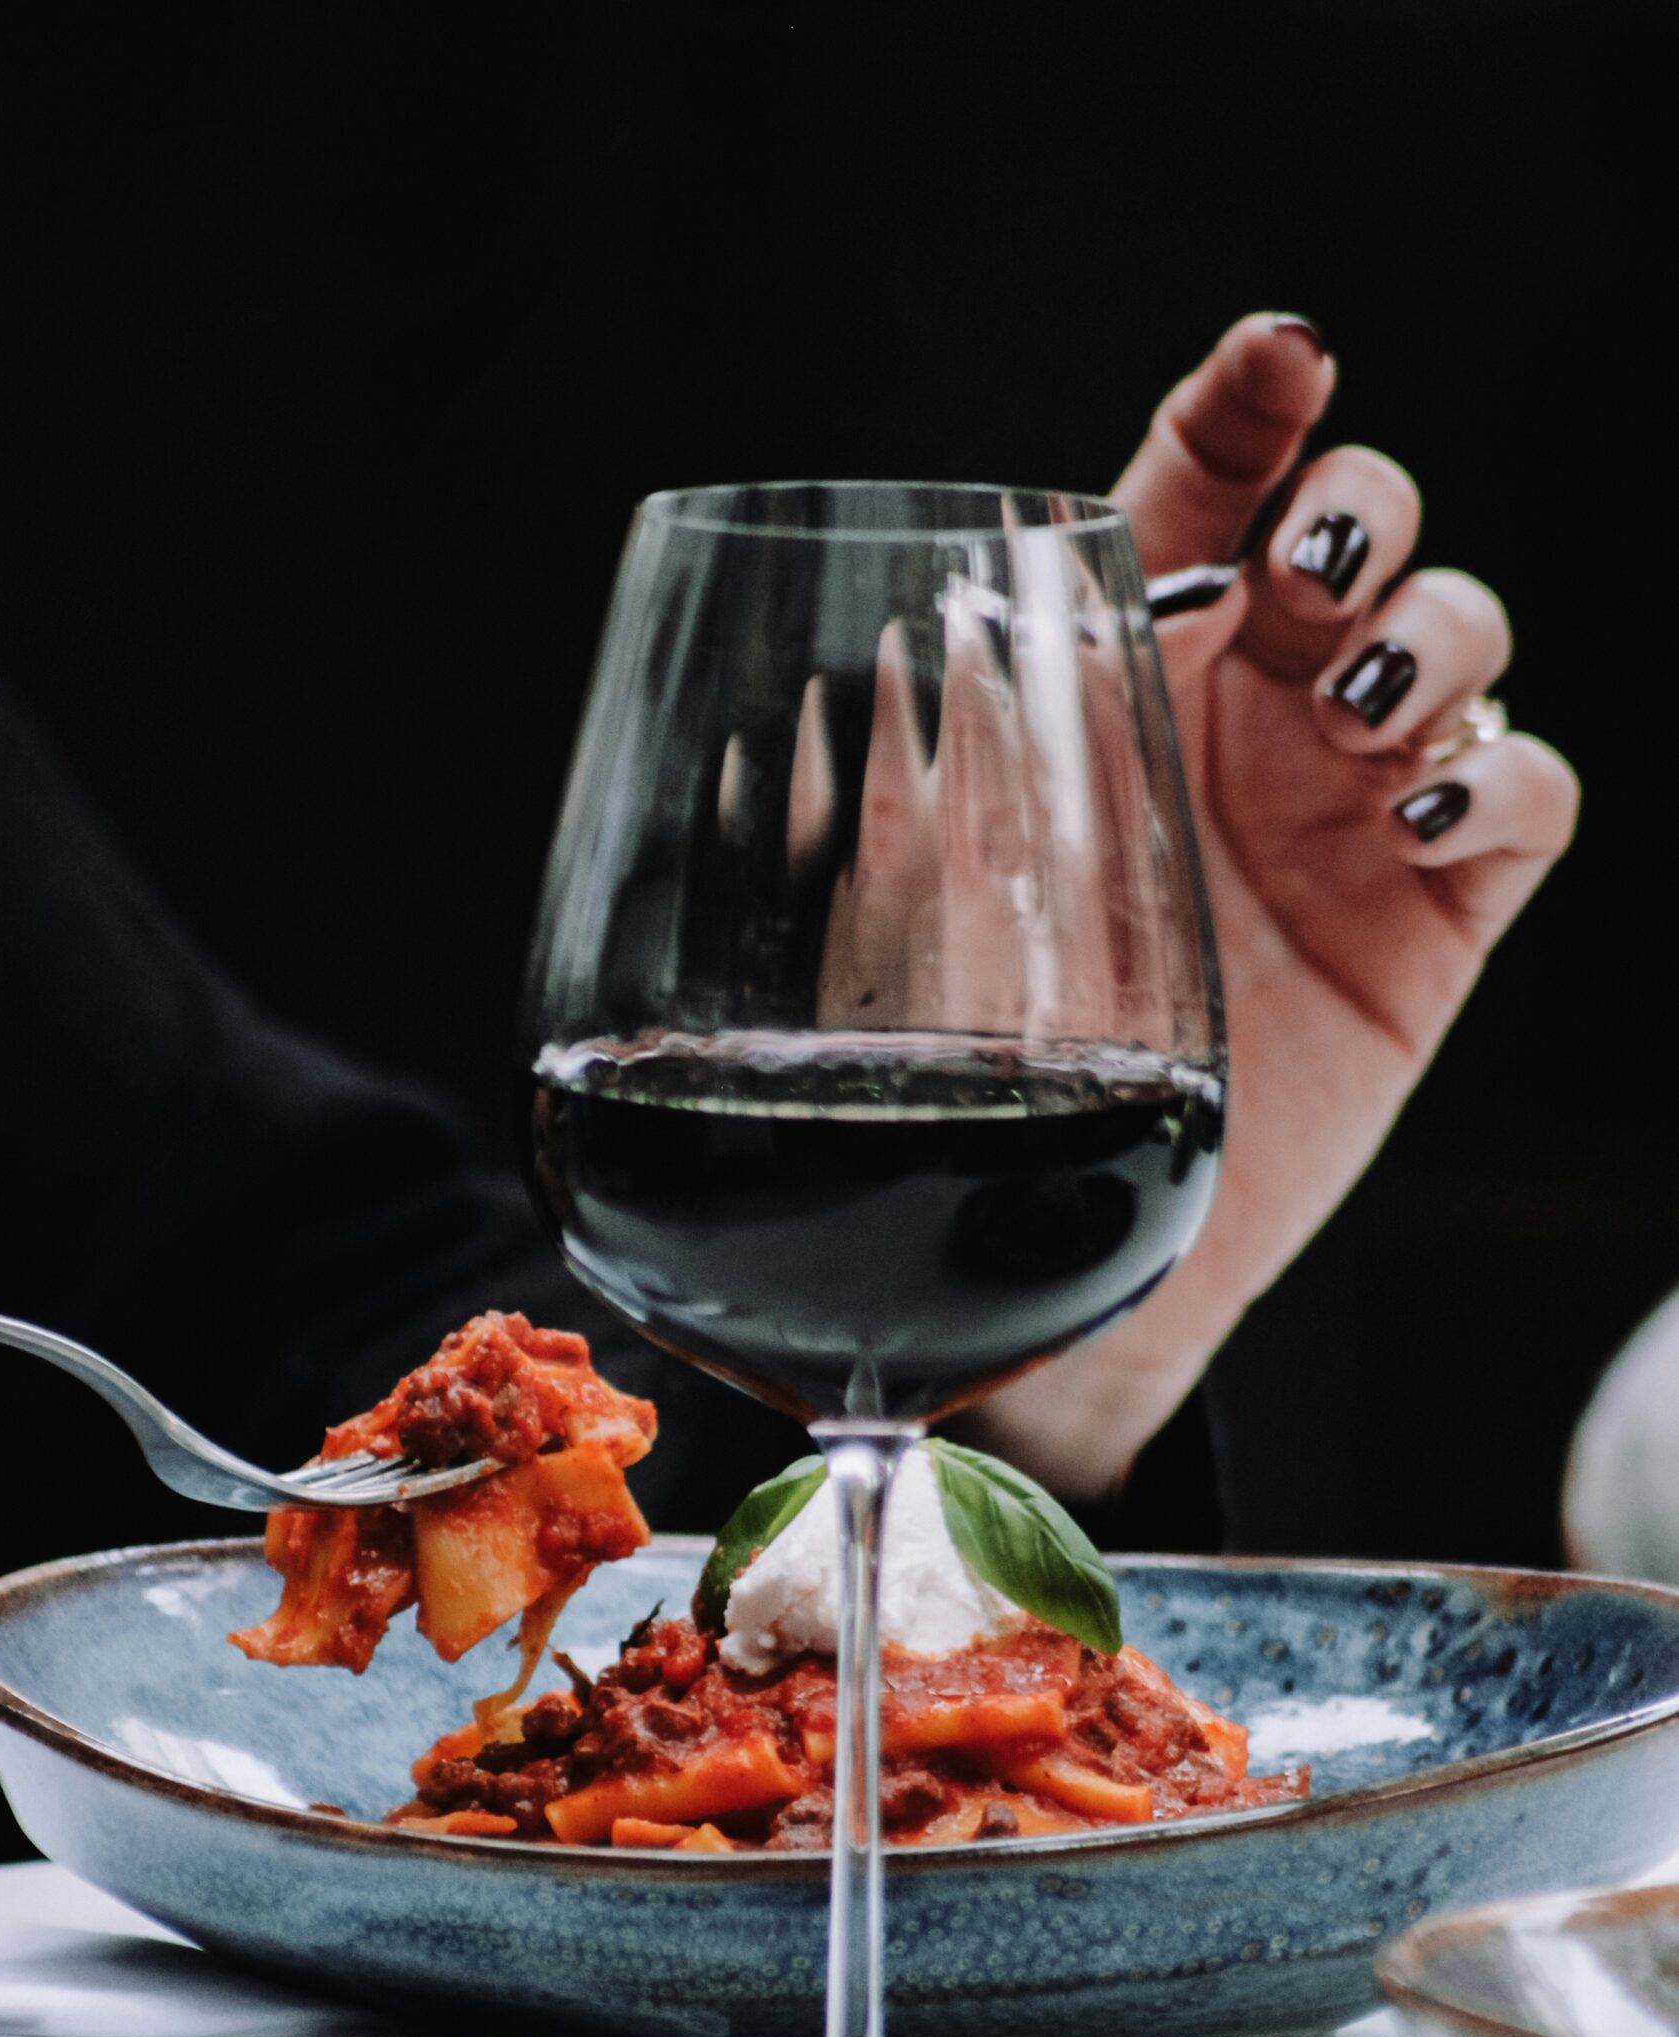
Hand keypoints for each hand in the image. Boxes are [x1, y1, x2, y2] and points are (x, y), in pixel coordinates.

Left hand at [970, 312, 1579, 1499]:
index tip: (1285, 357)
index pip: (1206, 489)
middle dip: (1366, 508)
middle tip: (1313, 575)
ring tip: (1368, 703)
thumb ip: (1001, 720)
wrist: (1062, 1224)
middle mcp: (1263, 711)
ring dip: (1443, 631)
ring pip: (1469, 633)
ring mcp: (1358, 804)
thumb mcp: (960, 858)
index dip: (1251, 407)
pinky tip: (1411, 826)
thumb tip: (1021, 573)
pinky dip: (1499, 782)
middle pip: (1367, 527)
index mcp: (1140, 668)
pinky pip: (1532, 796)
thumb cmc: (985, 1040)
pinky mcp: (1441, 913)